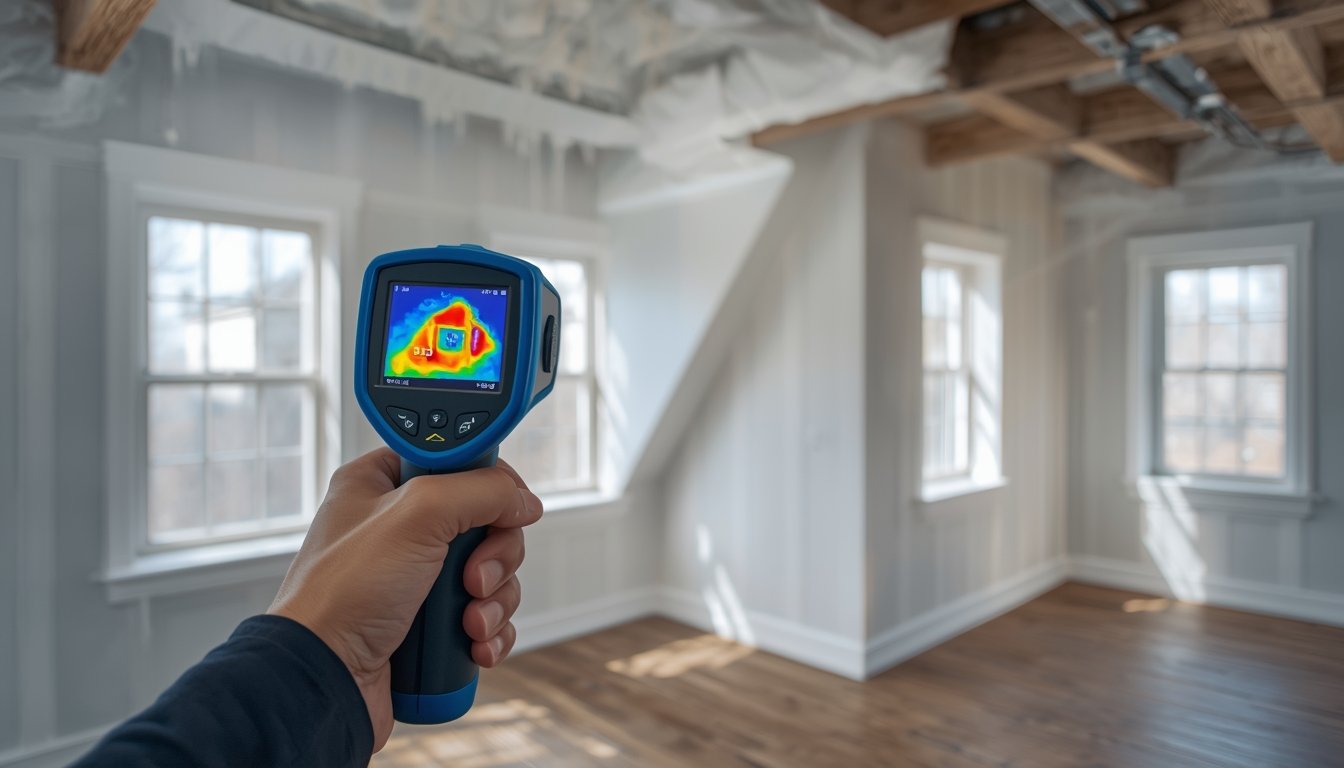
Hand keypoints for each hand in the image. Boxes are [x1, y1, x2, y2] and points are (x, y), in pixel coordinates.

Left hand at [268, 448, 542, 750]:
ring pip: (492, 573)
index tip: (503, 507)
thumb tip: (524, 501)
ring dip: (494, 601)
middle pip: (487, 522)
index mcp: (384, 485)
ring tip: (468, 623)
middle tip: (472, 579)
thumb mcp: (417, 516)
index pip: (459, 461)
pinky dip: (490, 631)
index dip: (490, 483)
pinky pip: (486, 615)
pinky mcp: (429, 622)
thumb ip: (482, 491)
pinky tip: (474, 645)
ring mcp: (416, 578)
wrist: (324, 679)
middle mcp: (401, 528)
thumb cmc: (343, 594)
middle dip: (495, 557)